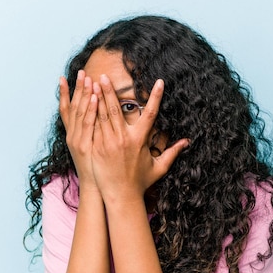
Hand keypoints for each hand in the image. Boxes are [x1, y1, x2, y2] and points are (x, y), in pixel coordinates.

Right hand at [59, 70, 98, 190]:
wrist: (96, 189)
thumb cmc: (98, 171)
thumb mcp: (89, 152)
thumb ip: (91, 135)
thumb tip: (97, 119)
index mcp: (72, 136)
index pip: (65, 111)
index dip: (64, 94)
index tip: (63, 79)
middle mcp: (72, 136)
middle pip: (72, 107)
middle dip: (76, 88)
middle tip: (81, 72)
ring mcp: (78, 141)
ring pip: (79, 113)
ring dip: (83, 94)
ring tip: (88, 78)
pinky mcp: (85, 146)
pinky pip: (88, 124)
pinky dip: (90, 109)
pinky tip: (94, 96)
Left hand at [91, 75, 188, 203]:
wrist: (121, 196)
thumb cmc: (140, 182)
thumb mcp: (159, 168)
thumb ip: (172, 153)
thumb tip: (187, 142)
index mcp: (140, 140)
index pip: (151, 113)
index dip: (157, 97)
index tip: (160, 82)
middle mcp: (123, 139)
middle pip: (117, 109)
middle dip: (111, 91)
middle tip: (105, 76)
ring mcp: (108, 143)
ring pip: (102, 115)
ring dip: (97, 98)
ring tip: (92, 82)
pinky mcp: (96, 149)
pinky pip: (92, 127)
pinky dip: (89, 113)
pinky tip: (86, 102)